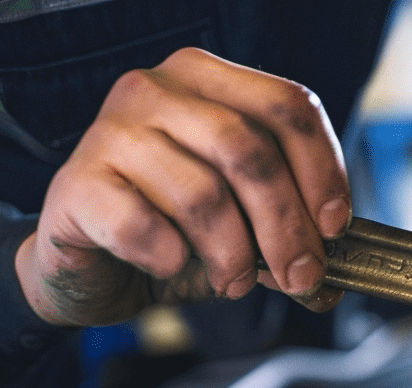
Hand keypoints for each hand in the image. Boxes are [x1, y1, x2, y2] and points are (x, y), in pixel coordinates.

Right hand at [15, 47, 350, 326]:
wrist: (90, 270)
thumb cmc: (173, 234)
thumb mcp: (243, 231)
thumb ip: (289, 239)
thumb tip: (332, 278)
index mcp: (205, 81)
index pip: (287, 105)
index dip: (322, 169)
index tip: (335, 227)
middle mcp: (154, 91)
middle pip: (248, 150)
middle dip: (286, 225)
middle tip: (299, 274)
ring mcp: (109, 132)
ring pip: (202, 192)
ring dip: (233, 253)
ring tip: (235, 281)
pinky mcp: (77, 185)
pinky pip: (142, 225)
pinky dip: (170, 256)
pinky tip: (171, 265)